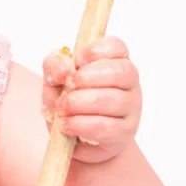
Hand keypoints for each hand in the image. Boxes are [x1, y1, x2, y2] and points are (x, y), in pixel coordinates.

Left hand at [41, 37, 140, 164]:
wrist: (71, 138)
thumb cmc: (68, 102)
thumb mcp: (55, 80)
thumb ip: (55, 66)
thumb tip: (65, 67)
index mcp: (113, 62)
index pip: (117, 47)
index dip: (96, 50)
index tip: (77, 60)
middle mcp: (128, 83)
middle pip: (122, 71)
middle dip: (88, 78)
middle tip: (67, 86)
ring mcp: (130, 108)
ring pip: (113, 99)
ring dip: (80, 103)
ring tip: (62, 109)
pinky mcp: (124, 132)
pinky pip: (106, 126)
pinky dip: (80, 124)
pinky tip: (66, 124)